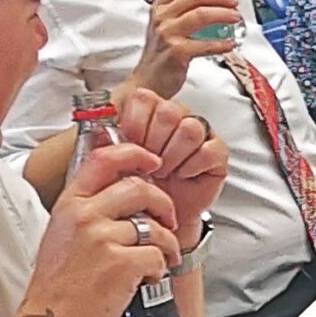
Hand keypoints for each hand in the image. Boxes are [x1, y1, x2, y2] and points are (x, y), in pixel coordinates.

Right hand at [25, 138, 178, 316]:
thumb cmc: (59, 282)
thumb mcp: (62, 231)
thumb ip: (88, 206)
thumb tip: (122, 189)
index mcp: (71, 204)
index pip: (105, 160)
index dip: (135, 154)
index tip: (152, 160)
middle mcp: (85, 216)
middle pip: (139, 188)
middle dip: (163, 203)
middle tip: (167, 218)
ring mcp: (102, 239)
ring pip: (154, 226)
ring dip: (166, 242)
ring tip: (161, 256)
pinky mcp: (120, 264)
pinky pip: (156, 255)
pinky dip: (159, 268)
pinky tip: (147, 275)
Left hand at [113, 83, 228, 232]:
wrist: (158, 219)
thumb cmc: (138, 189)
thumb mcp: (113, 164)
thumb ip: (105, 143)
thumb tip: (98, 128)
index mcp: (150, 113)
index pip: (145, 98)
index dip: (136, 123)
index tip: (131, 145)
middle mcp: (176, 117)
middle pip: (168, 110)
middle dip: (153, 142)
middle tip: (149, 164)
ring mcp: (200, 133)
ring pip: (190, 128)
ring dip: (172, 155)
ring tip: (164, 172)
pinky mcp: (217, 152)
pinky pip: (209, 149)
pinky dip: (192, 166)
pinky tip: (182, 176)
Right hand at [127, 0, 244, 98]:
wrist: (147, 82)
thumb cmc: (159, 56)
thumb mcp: (162, 26)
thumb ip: (178, 11)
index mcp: (159, 8)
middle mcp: (162, 18)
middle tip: (233, 3)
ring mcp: (169, 34)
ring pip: (202, 15)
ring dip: (223, 15)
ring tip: (235, 17)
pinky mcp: (177, 52)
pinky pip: (206, 44)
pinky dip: (222, 44)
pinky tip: (230, 44)